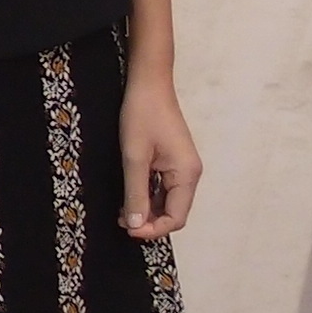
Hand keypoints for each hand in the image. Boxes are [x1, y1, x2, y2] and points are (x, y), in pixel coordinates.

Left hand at [119, 62, 201, 237]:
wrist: (148, 83)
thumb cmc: (142, 114)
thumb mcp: (134, 157)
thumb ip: (136, 193)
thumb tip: (135, 225)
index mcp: (187, 174)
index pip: (176, 218)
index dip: (152, 229)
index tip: (128, 228)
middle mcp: (190, 174)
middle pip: (174, 212)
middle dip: (149, 222)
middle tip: (121, 220)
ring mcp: (183, 167)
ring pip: (168, 201)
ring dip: (147, 210)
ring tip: (122, 211)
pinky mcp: (173, 161)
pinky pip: (164, 188)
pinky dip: (148, 196)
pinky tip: (130, 196)